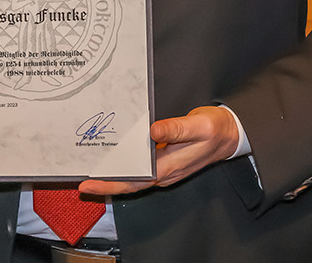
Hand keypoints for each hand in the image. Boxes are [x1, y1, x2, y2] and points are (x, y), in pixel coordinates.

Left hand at [77, 105, 239, 196]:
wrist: (230, 134)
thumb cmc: (215, 128)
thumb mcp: (199, 125)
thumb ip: (177, 129)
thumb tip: (152, 131)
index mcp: (170, 166)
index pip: (135, 180)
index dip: (112, 183)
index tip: (90, 182)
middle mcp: (165, 172)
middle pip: (131, 183)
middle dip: (105, 185)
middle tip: (81, 182)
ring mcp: (165, 169)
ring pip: (135, 177)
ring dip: (114, 177)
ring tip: (91, 172)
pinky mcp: (165, 162)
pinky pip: (141, 169)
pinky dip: (125, 167)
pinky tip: (114, 158)